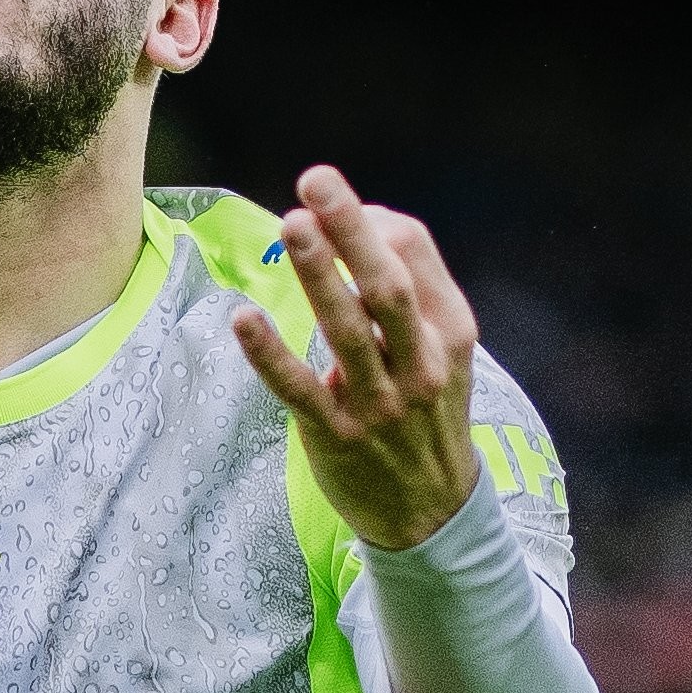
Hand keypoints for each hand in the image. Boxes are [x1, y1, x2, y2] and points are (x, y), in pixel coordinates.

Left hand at [232, 164, 479, 551]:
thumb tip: (355, 225)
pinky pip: (299, 389)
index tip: (329, 203)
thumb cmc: (425, 413)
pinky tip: (243, 319)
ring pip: (346, 330)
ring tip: (290, 227)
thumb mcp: (439, 350)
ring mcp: (380, 402)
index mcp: (448, 330)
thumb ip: (407, 293)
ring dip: (317, 276)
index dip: (369, 221)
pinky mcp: (336, 435)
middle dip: (350, 230)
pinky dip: (270, 354)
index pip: (414, 253)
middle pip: (385, 282)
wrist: (433, 511)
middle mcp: (420, 362)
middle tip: (315, 181)